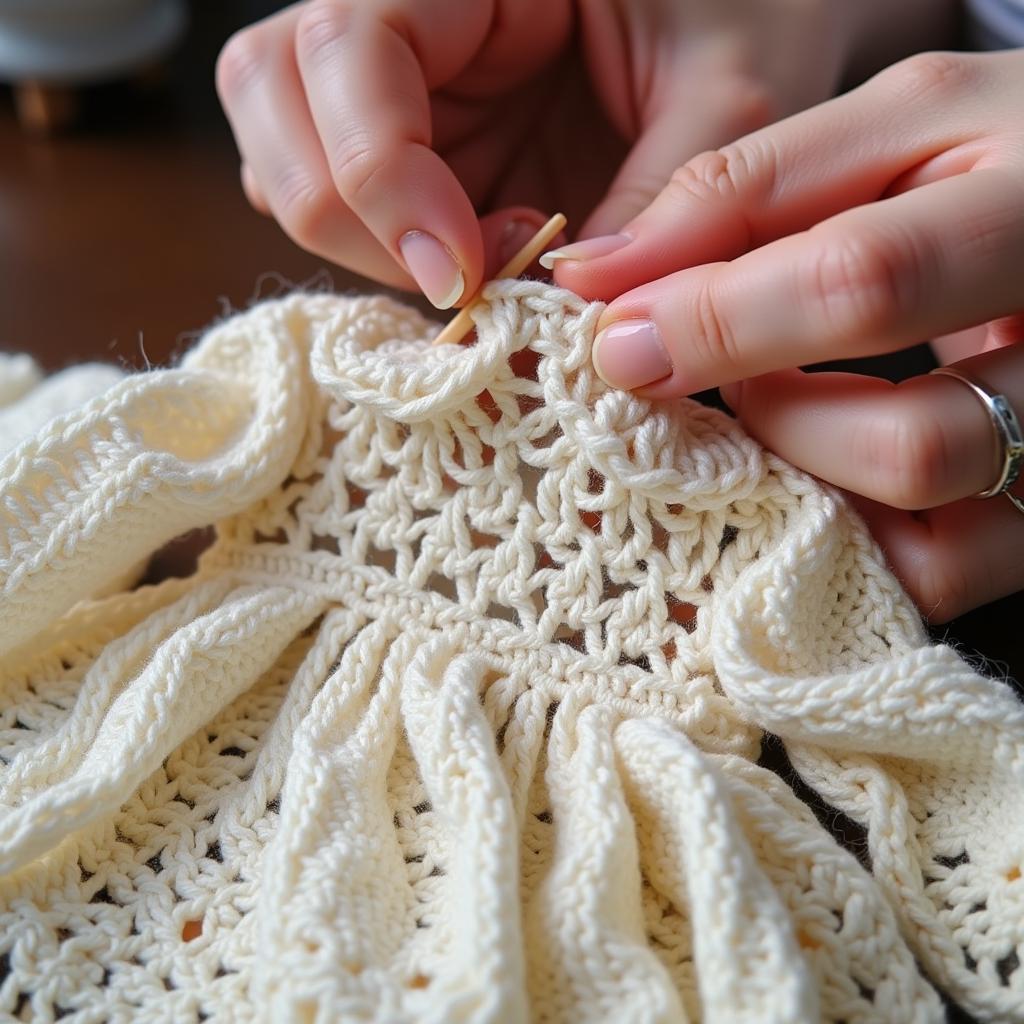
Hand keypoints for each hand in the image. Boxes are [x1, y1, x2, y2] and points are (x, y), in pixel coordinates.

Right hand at [215, 0, 929, 307]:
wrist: (746, 14)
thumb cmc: (749, 9)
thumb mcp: (733, 88)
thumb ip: (662, 198)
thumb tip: (569, 318)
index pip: (344, 48)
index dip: (381, 174)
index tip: (462, 271)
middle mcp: (406, 9)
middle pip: (269, 91)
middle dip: (350, 213)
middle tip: (463, 276)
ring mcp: (400, 80)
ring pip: (283, 153)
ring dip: (360, 240)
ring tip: (483, 266)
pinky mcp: (414, 140)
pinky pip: (341, 202)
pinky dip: (384, 256)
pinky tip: (471, 264)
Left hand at [550, 49, 1023, 621]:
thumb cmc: (1002, 155)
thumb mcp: (897, 126)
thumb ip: (746, 190)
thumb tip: (596, 277)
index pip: (864, 284)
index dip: (718, 323)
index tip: (623, 341)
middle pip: (909, 447)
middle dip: (770, 424)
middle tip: (731, 381)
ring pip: (930, 543)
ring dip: (806, 483)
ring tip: (785, 410)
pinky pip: (941, 575)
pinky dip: (848, 538)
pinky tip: (819, 469)